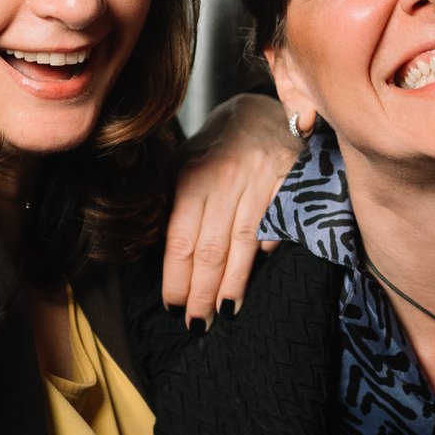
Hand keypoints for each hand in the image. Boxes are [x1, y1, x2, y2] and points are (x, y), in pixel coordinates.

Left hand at [164, 93, 297, 323]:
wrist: (262, 110)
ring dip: (233, 283)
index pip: (180, 238)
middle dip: (201, 292)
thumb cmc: (216, 147)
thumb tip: (147, 244)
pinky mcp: (288, 182)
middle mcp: (222, 181)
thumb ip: (163, 199)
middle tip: (197, 324)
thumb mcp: (180, 162)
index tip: (172, 306)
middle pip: (209, 249)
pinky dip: (269, 248)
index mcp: (190, 178)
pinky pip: (277, 224)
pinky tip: (262, 272)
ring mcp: (257, 182)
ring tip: (224, 313)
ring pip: (242, 243)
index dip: (176, 276)